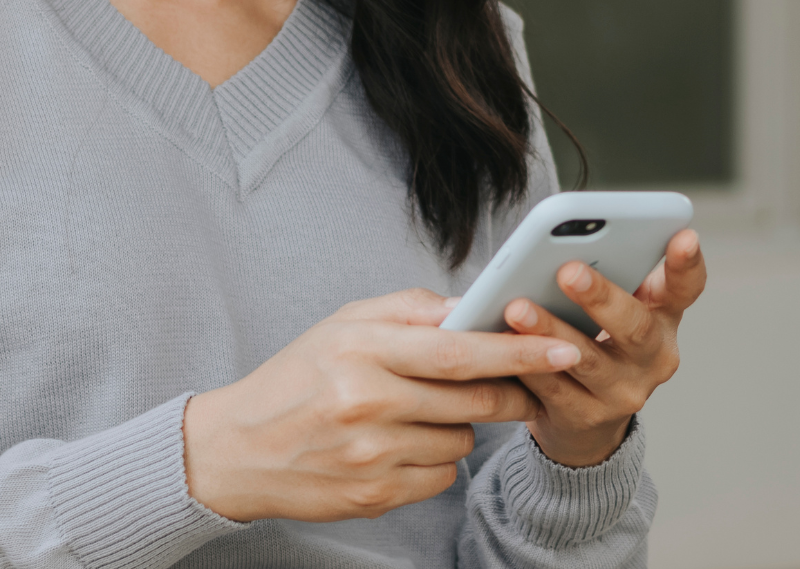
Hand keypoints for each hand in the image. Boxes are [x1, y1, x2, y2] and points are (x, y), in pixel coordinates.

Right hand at [182, 288, 581, 522]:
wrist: (238, 450)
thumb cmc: (297, 378)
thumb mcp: (343, 325)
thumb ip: (410, 309)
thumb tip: (473, 304)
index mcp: (362, 349)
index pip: (459, 350)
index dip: (517, 349)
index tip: (562, 346)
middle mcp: (367, 402)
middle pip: (473, 401)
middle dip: (512, 392)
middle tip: (526, 384)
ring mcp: (371, 454)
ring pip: (462, 441)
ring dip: (462, 427)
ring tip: (422, 412)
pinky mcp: (373, 495)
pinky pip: (441, 476)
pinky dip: (436, 460)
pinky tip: (402, 445)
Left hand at [504, 228, 705, 466]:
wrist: (586, 416)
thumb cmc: (598, 340)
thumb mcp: (615, 308)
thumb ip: (607, 274)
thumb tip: (560, 240)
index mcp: (663, 317)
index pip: (685, 288)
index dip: (686, 264)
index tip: (684, 236)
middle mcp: (654, 357)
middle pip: (635, 326)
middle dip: (601, 297)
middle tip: (568, 271)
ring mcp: (624, 392)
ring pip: (587, 360)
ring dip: (550, 331)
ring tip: (518, 308)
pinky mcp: (587, 417)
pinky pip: (553, 389)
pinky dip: (527, 365)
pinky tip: (503, 345)